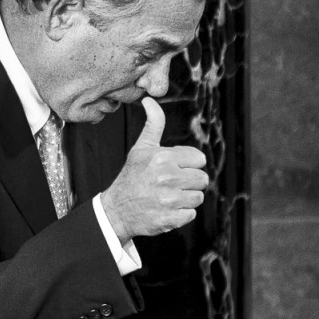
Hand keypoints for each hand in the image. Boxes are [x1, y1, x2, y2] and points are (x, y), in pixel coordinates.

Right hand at [100, 98, 207, 239]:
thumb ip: (153, 124)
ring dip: (185, 199)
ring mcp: (169, 199)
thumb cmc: (131, 177)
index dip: (186, 164)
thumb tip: (150, 100)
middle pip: (202, 179)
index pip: (199, 159)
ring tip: (166, 197)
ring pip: (198, 197)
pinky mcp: (170, 218)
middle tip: (168, 185)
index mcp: (163, 157)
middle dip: (188, 182)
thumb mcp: (141, 149)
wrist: (115, 210)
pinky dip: (180, 215)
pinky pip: (191, 214)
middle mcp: (168, 177)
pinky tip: (165, 209)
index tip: (171, 169)